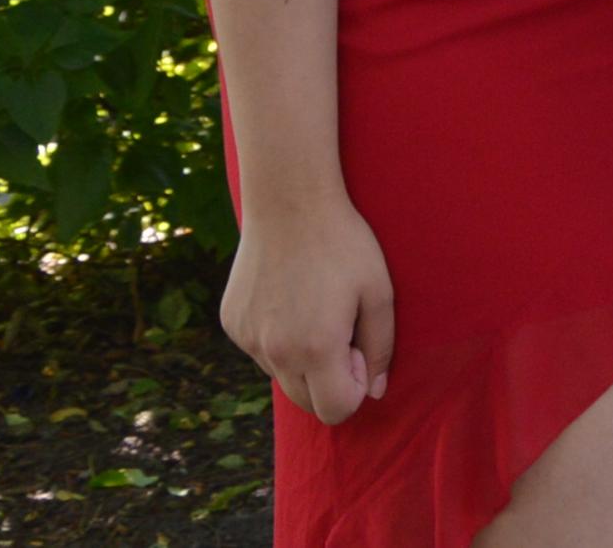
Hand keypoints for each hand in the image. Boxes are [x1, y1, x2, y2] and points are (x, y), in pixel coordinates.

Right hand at [222, 190, 395, 424]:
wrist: (289, 201)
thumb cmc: (343, 243)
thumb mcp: (379, 291)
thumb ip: (381, 348)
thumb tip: (377, 392)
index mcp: (316, 349)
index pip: (336, 410)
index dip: (355, 387)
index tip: (358, 347)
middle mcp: (275, 352)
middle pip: (306, 402)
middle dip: (329, 380)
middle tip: (340, 328)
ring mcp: (247, 339)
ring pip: (282, 376)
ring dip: (302, 359)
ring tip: (314, 306)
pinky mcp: (231, 324)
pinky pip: (260, 351)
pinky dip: (277, 339)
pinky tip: (289, 296)